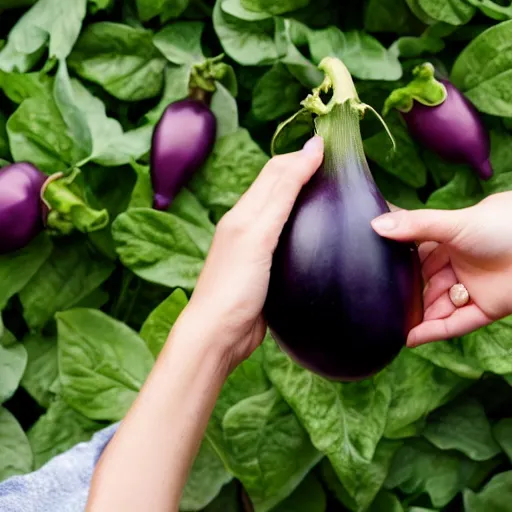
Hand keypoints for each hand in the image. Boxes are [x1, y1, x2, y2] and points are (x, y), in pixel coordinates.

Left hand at [181, 135, 323, 369]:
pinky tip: (321, 234)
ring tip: (335, 193)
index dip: (302, 156)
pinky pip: (287, 239)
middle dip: (305, 170)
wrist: (219, 334)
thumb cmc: (235, 284)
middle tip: (340, 165)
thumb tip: (309, 152)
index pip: (276, 172)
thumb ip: (282, 193)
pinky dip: (304, 227)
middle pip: (279, 188)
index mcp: (244, 212)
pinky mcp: (266, 269)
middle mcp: (249, 224)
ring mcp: (257, 247)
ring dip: (305, 197)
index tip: (334, 146)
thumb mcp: (259, 234)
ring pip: (284, 212)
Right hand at [371, 191, 511, 346]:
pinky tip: (411, 338)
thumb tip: (375, 225)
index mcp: (451, 241)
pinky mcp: (487, 309)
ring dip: (419, 317)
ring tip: (392, 326)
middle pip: (427, 285)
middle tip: (382, 305)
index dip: (400, 268)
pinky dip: (435, 332)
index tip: (377, 275)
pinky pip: (457, 323)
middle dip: (408, 296)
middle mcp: (460, 265)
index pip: (419, 257)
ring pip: (440, 307)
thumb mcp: (453, 223)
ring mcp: (473, 288)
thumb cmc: (502, 226)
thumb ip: (415, 225)